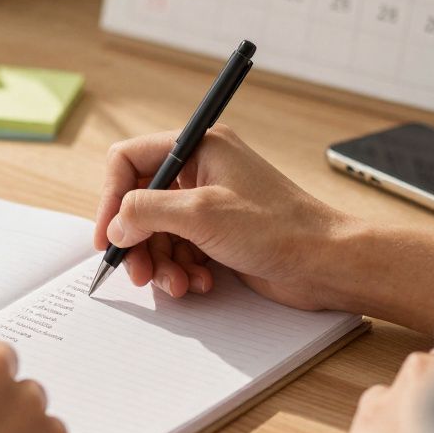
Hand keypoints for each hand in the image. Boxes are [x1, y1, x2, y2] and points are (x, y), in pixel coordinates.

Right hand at [94, 125, 353, 310]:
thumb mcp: (202, 214)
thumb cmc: (279, 228)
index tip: (107, 236)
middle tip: (137, 272)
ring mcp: (209, 204)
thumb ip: (147, 212)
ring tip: (177, 285)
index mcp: (199, 147)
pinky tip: (201, 284)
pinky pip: (179, 251)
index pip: (130, 161)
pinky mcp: (218, 234)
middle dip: (137, 241)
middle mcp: (201, 171)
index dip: (110, 198)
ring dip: (160, 263)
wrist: (327, 264)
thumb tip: (116, 225)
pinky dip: (182, 270)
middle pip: (140, 202)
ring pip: (157, 232)